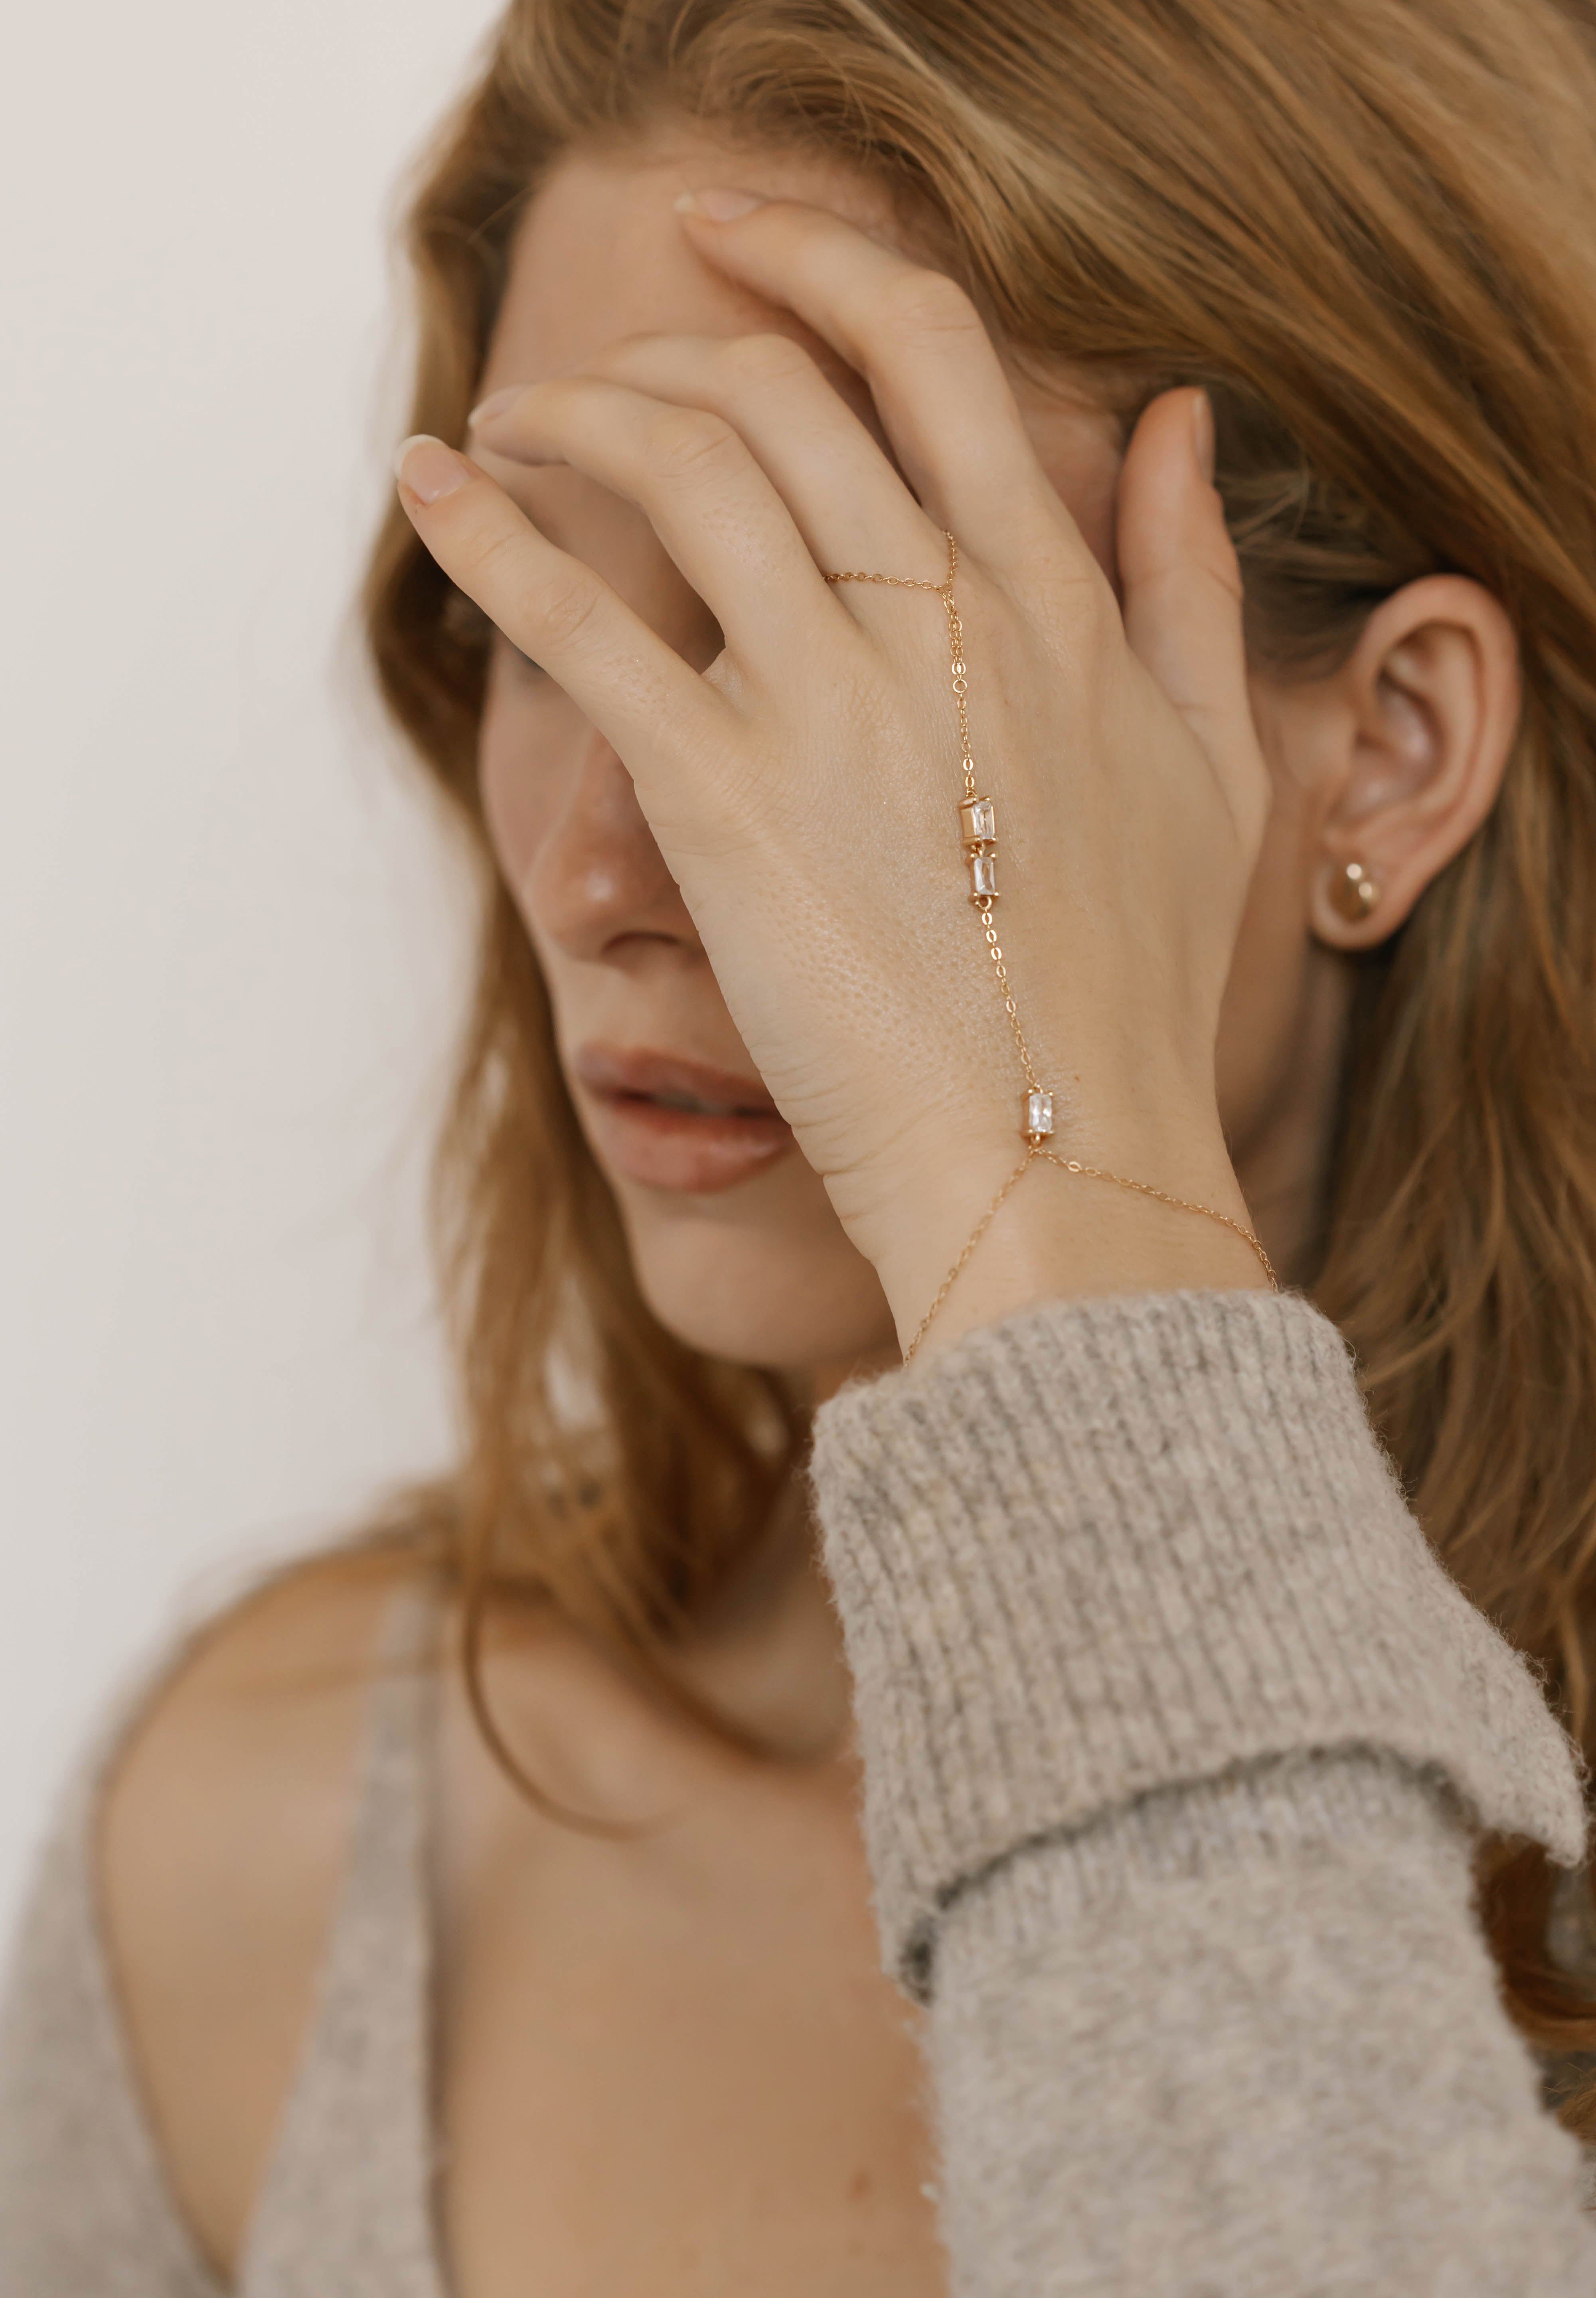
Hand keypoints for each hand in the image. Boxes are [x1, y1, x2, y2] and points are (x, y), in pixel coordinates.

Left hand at [394, 195, 1272, 1350]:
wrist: (1066, 1161)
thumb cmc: (1140, 994)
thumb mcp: (1221, 768)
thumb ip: (1192, 583)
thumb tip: (1184, 422)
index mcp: (1052, 600)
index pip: (926, 352)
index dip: (821, 264)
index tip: (743, 246)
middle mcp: (941, 619)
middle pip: (778, 393)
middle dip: (674, 347)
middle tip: (607, 380)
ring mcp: (831, 705)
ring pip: (677, 469)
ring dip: (572, 411)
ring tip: (510, 421)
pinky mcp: (725, 805)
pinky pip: (585, 624)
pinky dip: (490, 535)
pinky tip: (427, 484)